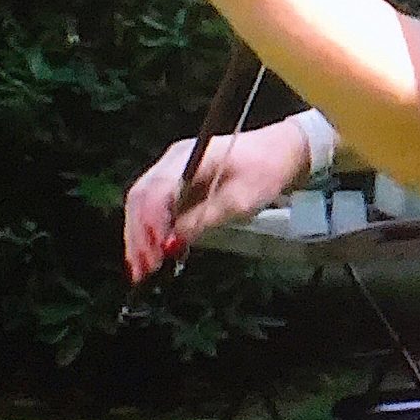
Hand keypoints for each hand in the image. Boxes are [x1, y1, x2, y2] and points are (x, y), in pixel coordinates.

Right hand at [123, 123, 310, 283]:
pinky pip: (154, 204)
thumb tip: (173, 243)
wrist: (281, 151)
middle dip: (138, 235)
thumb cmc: (265, 171)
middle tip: (142, 268)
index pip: (156, 191)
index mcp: (190, 158)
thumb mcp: (239, 202)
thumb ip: (203, 221)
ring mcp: (174, 167)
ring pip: (142, 202)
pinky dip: (149, 229)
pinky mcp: (178, 179)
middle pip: (141, 197)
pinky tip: (150, 252)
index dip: (151, 225)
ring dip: (139, 235)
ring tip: (141, 268)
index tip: (155, 252)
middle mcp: (175, 160)